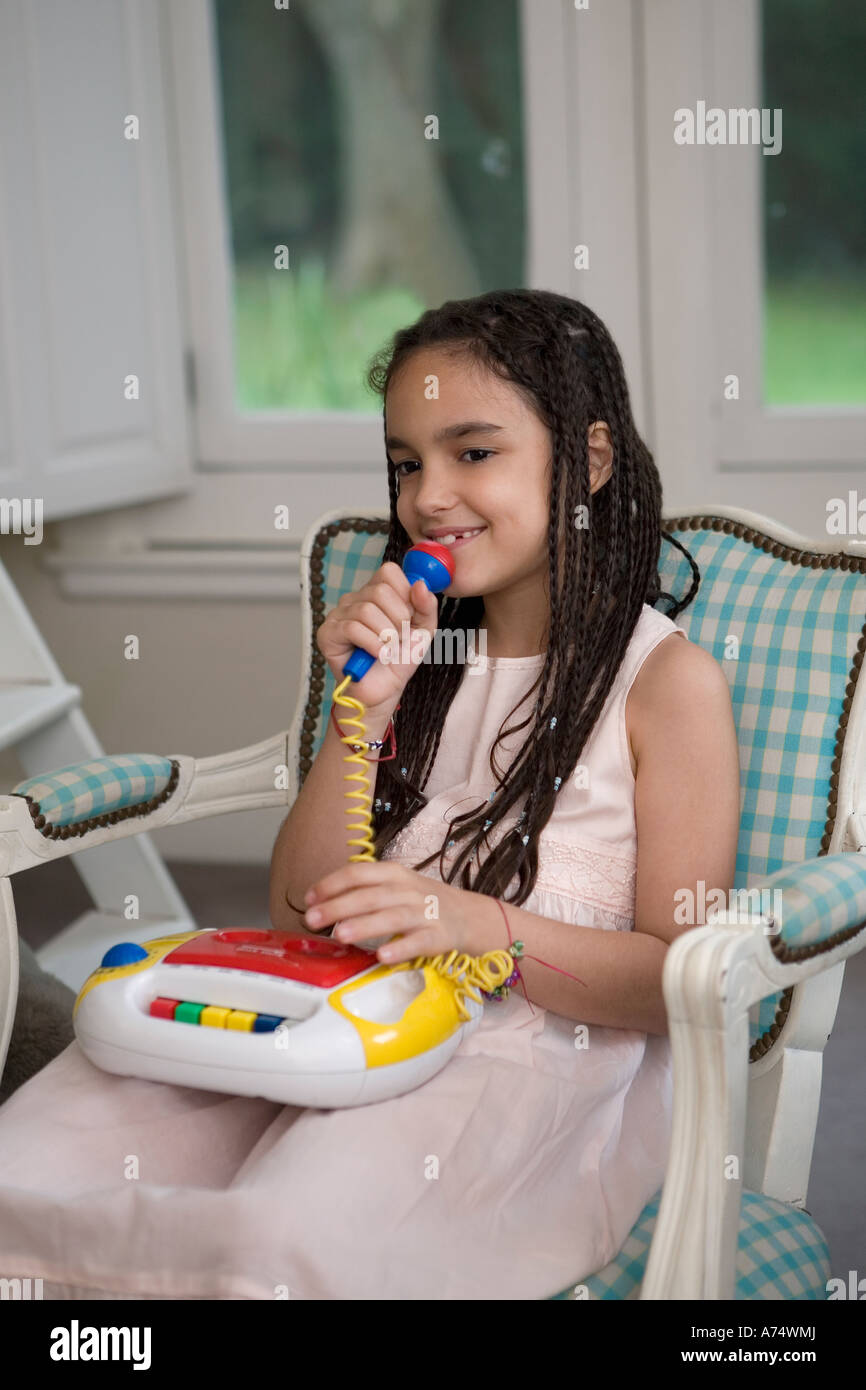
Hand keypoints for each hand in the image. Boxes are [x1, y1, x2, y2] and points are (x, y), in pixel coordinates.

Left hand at [302, 861, 486, 964]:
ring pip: (392, 917)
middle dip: (339, 906)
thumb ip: (364, 892)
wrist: (469, 916)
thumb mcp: (396, 887)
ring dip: (365, 925)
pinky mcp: (439, 936)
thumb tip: (321, 905)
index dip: (331, 884)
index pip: (358, 874)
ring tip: (340, 935)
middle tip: (312, 919)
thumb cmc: (421, 903)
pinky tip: (382, 956)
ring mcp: (425, 913)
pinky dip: (401, 948)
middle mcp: (408, 890)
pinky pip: (419, 942)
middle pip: (371, 895)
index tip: (309, 899)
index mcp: (394, 874)